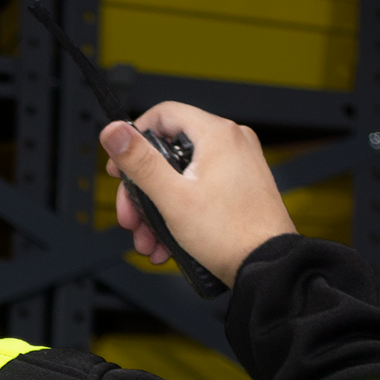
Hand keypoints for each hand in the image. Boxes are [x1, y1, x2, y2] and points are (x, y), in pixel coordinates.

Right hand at [100, 102, 296, 286]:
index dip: (134, 140)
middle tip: (131, 217)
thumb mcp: (172, 197)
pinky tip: (168, 241)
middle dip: (143, 191)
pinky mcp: (240, 186)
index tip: (120, 167)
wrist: (265, 264)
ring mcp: (238, 164)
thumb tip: (114, 132)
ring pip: (182, 177)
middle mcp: (231, 142)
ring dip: (158, 210)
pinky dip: (179, 212)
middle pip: (169, 153)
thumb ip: (140, 162)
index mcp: (216, 134)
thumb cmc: (229, 234)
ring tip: (149, 239)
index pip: (163, 115)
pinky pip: (200, 190)